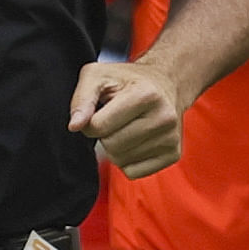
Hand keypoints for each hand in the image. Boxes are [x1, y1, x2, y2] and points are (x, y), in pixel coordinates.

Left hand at [67, 55, 188, 177]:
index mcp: (145, 95)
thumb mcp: (98, 76)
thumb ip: (82, 99)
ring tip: (125, 128)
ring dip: (114, 148)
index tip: (97, 113)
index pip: (99, 126)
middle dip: (103, 136)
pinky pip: (134, 173)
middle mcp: (163, 117)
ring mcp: (171, 138)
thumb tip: (75, 126)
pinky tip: (135, 141)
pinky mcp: (173, 154)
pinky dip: (127, 161)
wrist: (166, 84)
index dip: (89, 122)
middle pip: (111, 146)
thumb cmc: (126, 80)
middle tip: (113, 121)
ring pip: (121, 161)